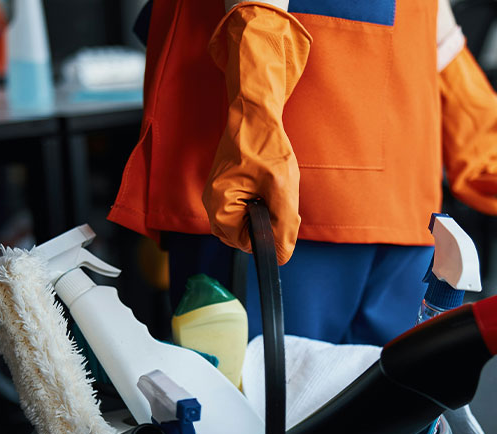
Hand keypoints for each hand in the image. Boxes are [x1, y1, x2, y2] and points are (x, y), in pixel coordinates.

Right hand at [203, 4, 310, 263]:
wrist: (254, 114)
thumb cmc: (265, 145)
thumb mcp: (283, 189)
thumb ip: (284, 226)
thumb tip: (282, 255)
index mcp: (220, 208)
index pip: (248, 245)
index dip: (271, 233)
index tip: (281, 211)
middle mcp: (212, 207)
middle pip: (247, 237)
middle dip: (267, 223)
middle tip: (278, 195)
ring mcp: (217, 200)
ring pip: (248, 225)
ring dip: (266, 213)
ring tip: (272, 186)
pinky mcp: (225, 193)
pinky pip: (246, 212)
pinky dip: (261, 202)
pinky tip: (266, 183)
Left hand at [440, 47, 496, 215]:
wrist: (459, 92)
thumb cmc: (485, 106)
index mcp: (496, 155)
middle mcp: (480, 164)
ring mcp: (466, 165)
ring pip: (482, 187)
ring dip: (496, 191)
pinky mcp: (453, 166)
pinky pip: (464, 190)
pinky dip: (479, 200)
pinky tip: (496, 205)